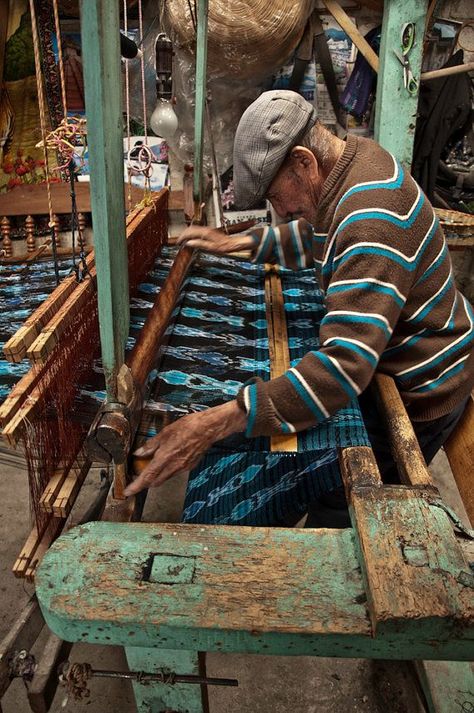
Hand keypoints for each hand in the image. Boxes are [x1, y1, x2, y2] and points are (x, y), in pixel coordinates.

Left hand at [124, 400, 247, 495]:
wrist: (209, 428)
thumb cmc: (188, 427)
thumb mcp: (165, 433)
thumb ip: (151, 445)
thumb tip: (139, 453)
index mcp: (165, 458)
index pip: (147, 477)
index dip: (136, 486)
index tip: (127, 492)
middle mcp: (174, 466)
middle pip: (155, 482)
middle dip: (145, 482)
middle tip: (138, 474)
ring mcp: (183, 468)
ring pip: (165, 478)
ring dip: (157, 475)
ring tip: (153, 465)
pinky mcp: (190, 466)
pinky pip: (175, 472)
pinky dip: (168, 469)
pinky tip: (169, 459)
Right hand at [176, 225, 253, 253]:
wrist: (232, 243)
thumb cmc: (224, 247)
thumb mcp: (211, 248)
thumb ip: (199, 244)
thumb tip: (189, 243)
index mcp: (205, 233)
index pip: (189, 233)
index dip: (182, 237)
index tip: (178, 243)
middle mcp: (205, 229)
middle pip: (190, 229)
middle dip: (183, 235)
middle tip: (178, 242)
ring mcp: (207, 229)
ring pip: (193, 228)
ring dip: (186, 233)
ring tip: (183, 240)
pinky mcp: (208, 231)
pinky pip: (196, 230)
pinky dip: (191, 233)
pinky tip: (190, 238)